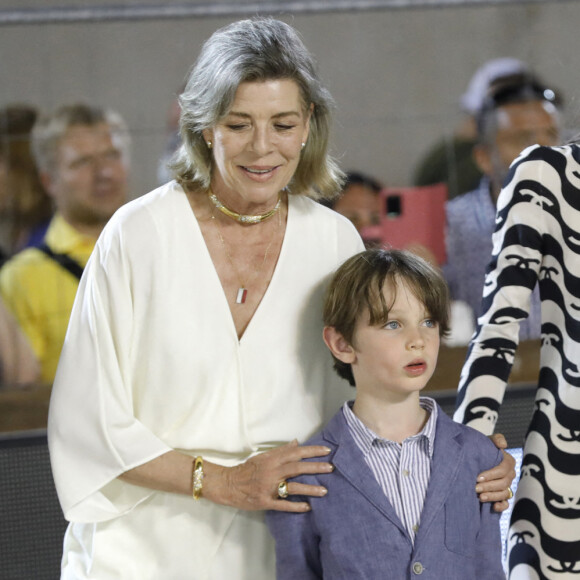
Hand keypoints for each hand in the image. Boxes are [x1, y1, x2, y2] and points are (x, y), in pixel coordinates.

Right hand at [202, 440, 331, 512]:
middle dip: (315, 467)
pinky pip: (282, 505)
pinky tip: (308, 507)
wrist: (228, 484)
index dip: (311, 451)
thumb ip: (281, 450)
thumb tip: (297, 443)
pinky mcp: (265, 502)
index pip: (295, 453)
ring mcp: (268, 488)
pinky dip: (295, 506)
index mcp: (272, 459)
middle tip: (331, 468)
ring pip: (292, 487)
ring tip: (324, 490)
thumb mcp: (263, 456)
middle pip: (296, 468)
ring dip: (309, 489)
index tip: (326, 450)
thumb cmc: (247, 469)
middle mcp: (271, 472)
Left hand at [475, 433, 515, 511]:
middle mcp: (510, 474)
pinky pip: (506, 503)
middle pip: (503, 483)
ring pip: (504, 494)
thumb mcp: (486, 441)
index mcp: (508, 462)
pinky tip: (493, 507)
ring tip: (480, 497)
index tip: (478, 477)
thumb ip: (496, 439)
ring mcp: (507, 486)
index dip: (491, 474)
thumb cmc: (481, 448)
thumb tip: (503, 445)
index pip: (503, 470)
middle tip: (475, 488)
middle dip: (489, 486)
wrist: (473, 456)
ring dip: (493, 496)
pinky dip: (501, 506)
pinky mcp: (502, 495)